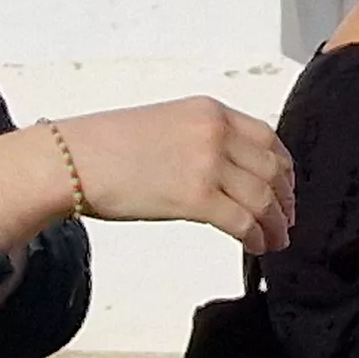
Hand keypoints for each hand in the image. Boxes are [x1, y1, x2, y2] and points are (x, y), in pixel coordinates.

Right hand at [52, 97, 298, 254]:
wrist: (72, 160)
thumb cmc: (106, 147)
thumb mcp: (166, 124)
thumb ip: (201, 138)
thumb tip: (225, 170)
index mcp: (209, 111)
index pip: (268, 138)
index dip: (284, 168)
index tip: (286, 188)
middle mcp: (215, 132)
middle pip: (272, 169)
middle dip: (285, 199)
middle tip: (286, 221)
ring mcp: (208, 163)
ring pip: (263, 198)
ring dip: (275, 223)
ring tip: (275, 240)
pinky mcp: (197, 197)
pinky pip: (243, 221)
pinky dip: (256, 237)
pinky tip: (256, 246)